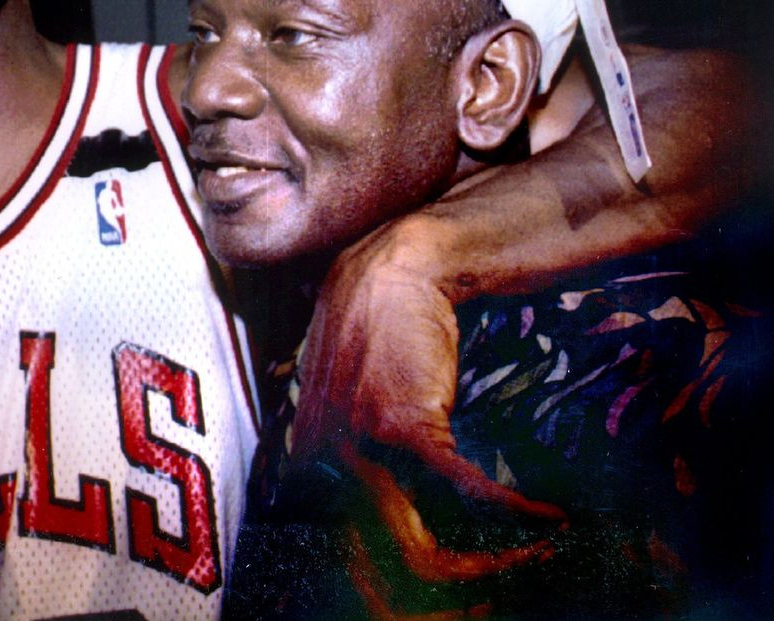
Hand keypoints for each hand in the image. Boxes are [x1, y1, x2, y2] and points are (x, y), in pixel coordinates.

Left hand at [293, 214, 563, 587]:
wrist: (392, 271)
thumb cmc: (373, 331)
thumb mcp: (339, 396)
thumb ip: (345, 449)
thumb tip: (370, 506)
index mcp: (306, 463)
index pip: (351, 552)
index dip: (407, 580)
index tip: (460, 580)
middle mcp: (321, 464)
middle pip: (386, 564)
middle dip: (453, 584)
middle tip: (497, 584)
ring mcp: (356, 447)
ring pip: (424, 547)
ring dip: (490, 564)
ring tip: (533, 558)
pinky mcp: (401, 427)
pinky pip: (466, 492)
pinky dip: (514, 511)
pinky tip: (549, 516)